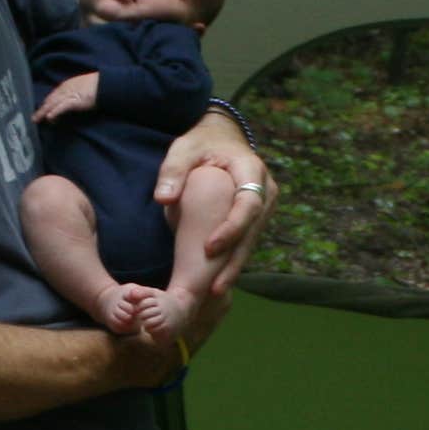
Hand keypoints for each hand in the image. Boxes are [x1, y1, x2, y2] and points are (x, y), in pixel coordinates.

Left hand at [32, 73, 98, 122]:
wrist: (105, 84)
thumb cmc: (97, 85)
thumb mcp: (83, 86)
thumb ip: (76, 91)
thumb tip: (74, 98)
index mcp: (67, 84)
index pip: (53, 95)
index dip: (47, 103)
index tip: (42, 109)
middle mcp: (65, 89)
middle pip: (50, 100)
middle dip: (42, 109)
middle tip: (34, 117)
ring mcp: (69, 95)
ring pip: (52, 104)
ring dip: (43, 112)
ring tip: (37, 119)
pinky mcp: (74, 101)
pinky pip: (61, 107)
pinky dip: (54, 112)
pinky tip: (49, 117)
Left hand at [151, 114, 271, 299]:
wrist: (221, 138)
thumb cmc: (201, 143)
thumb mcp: (183, 149)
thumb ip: (173, 170)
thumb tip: (162, 198)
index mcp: (251, 170)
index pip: (247, 205)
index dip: (231, 229)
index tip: (209, 249)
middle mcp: (265, 190)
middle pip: (253, 231)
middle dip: (234, 260)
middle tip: (215, 287)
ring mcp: (264, 206)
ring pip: (251, 241)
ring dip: (234, 266)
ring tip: (215, 291)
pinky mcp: (255, 219)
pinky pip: (245, 242)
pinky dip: (232, 260)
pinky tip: (217, 281)